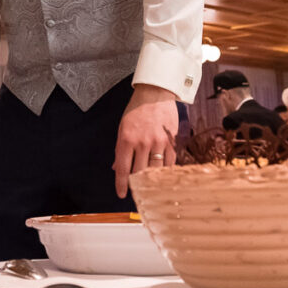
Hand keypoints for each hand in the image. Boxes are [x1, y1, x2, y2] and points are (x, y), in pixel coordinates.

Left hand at [113, 84, 177, 198]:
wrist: (156, 93)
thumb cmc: (137, 109)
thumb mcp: (122, 126)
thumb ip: (120, 148)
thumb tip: (116, 168)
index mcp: (127, 139)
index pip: (123, 168)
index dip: (121, 184)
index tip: (121, 194)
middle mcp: (142, 143)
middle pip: (139, 173)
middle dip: (136, 185)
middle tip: (136, 192)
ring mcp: (158, 142)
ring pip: (155, 170)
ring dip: (151, 181)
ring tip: (149, 188)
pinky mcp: (171, 141)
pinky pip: (169, 163)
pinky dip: (165, 172)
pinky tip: (162, 177)